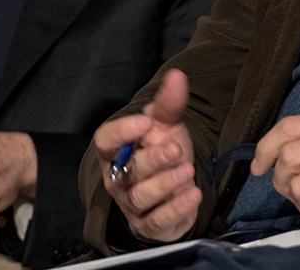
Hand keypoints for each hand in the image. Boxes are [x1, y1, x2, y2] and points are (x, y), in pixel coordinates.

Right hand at [94, 69, 199, 241]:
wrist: (175, 188)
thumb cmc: (161, 153)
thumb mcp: (165, 126)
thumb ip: (168, 104)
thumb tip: (177, 76)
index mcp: (115, 151)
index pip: (106, 141)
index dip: (121, 132)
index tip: (143, 123)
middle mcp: (118, 178)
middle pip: (128, 170)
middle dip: (152, 159)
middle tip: (174, 148)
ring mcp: (132, 203)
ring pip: (141, 195)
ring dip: (165, 183)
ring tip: (187, 170)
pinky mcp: (149, 224)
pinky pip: (158, 219)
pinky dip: (176, 208)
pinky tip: (193, 195)